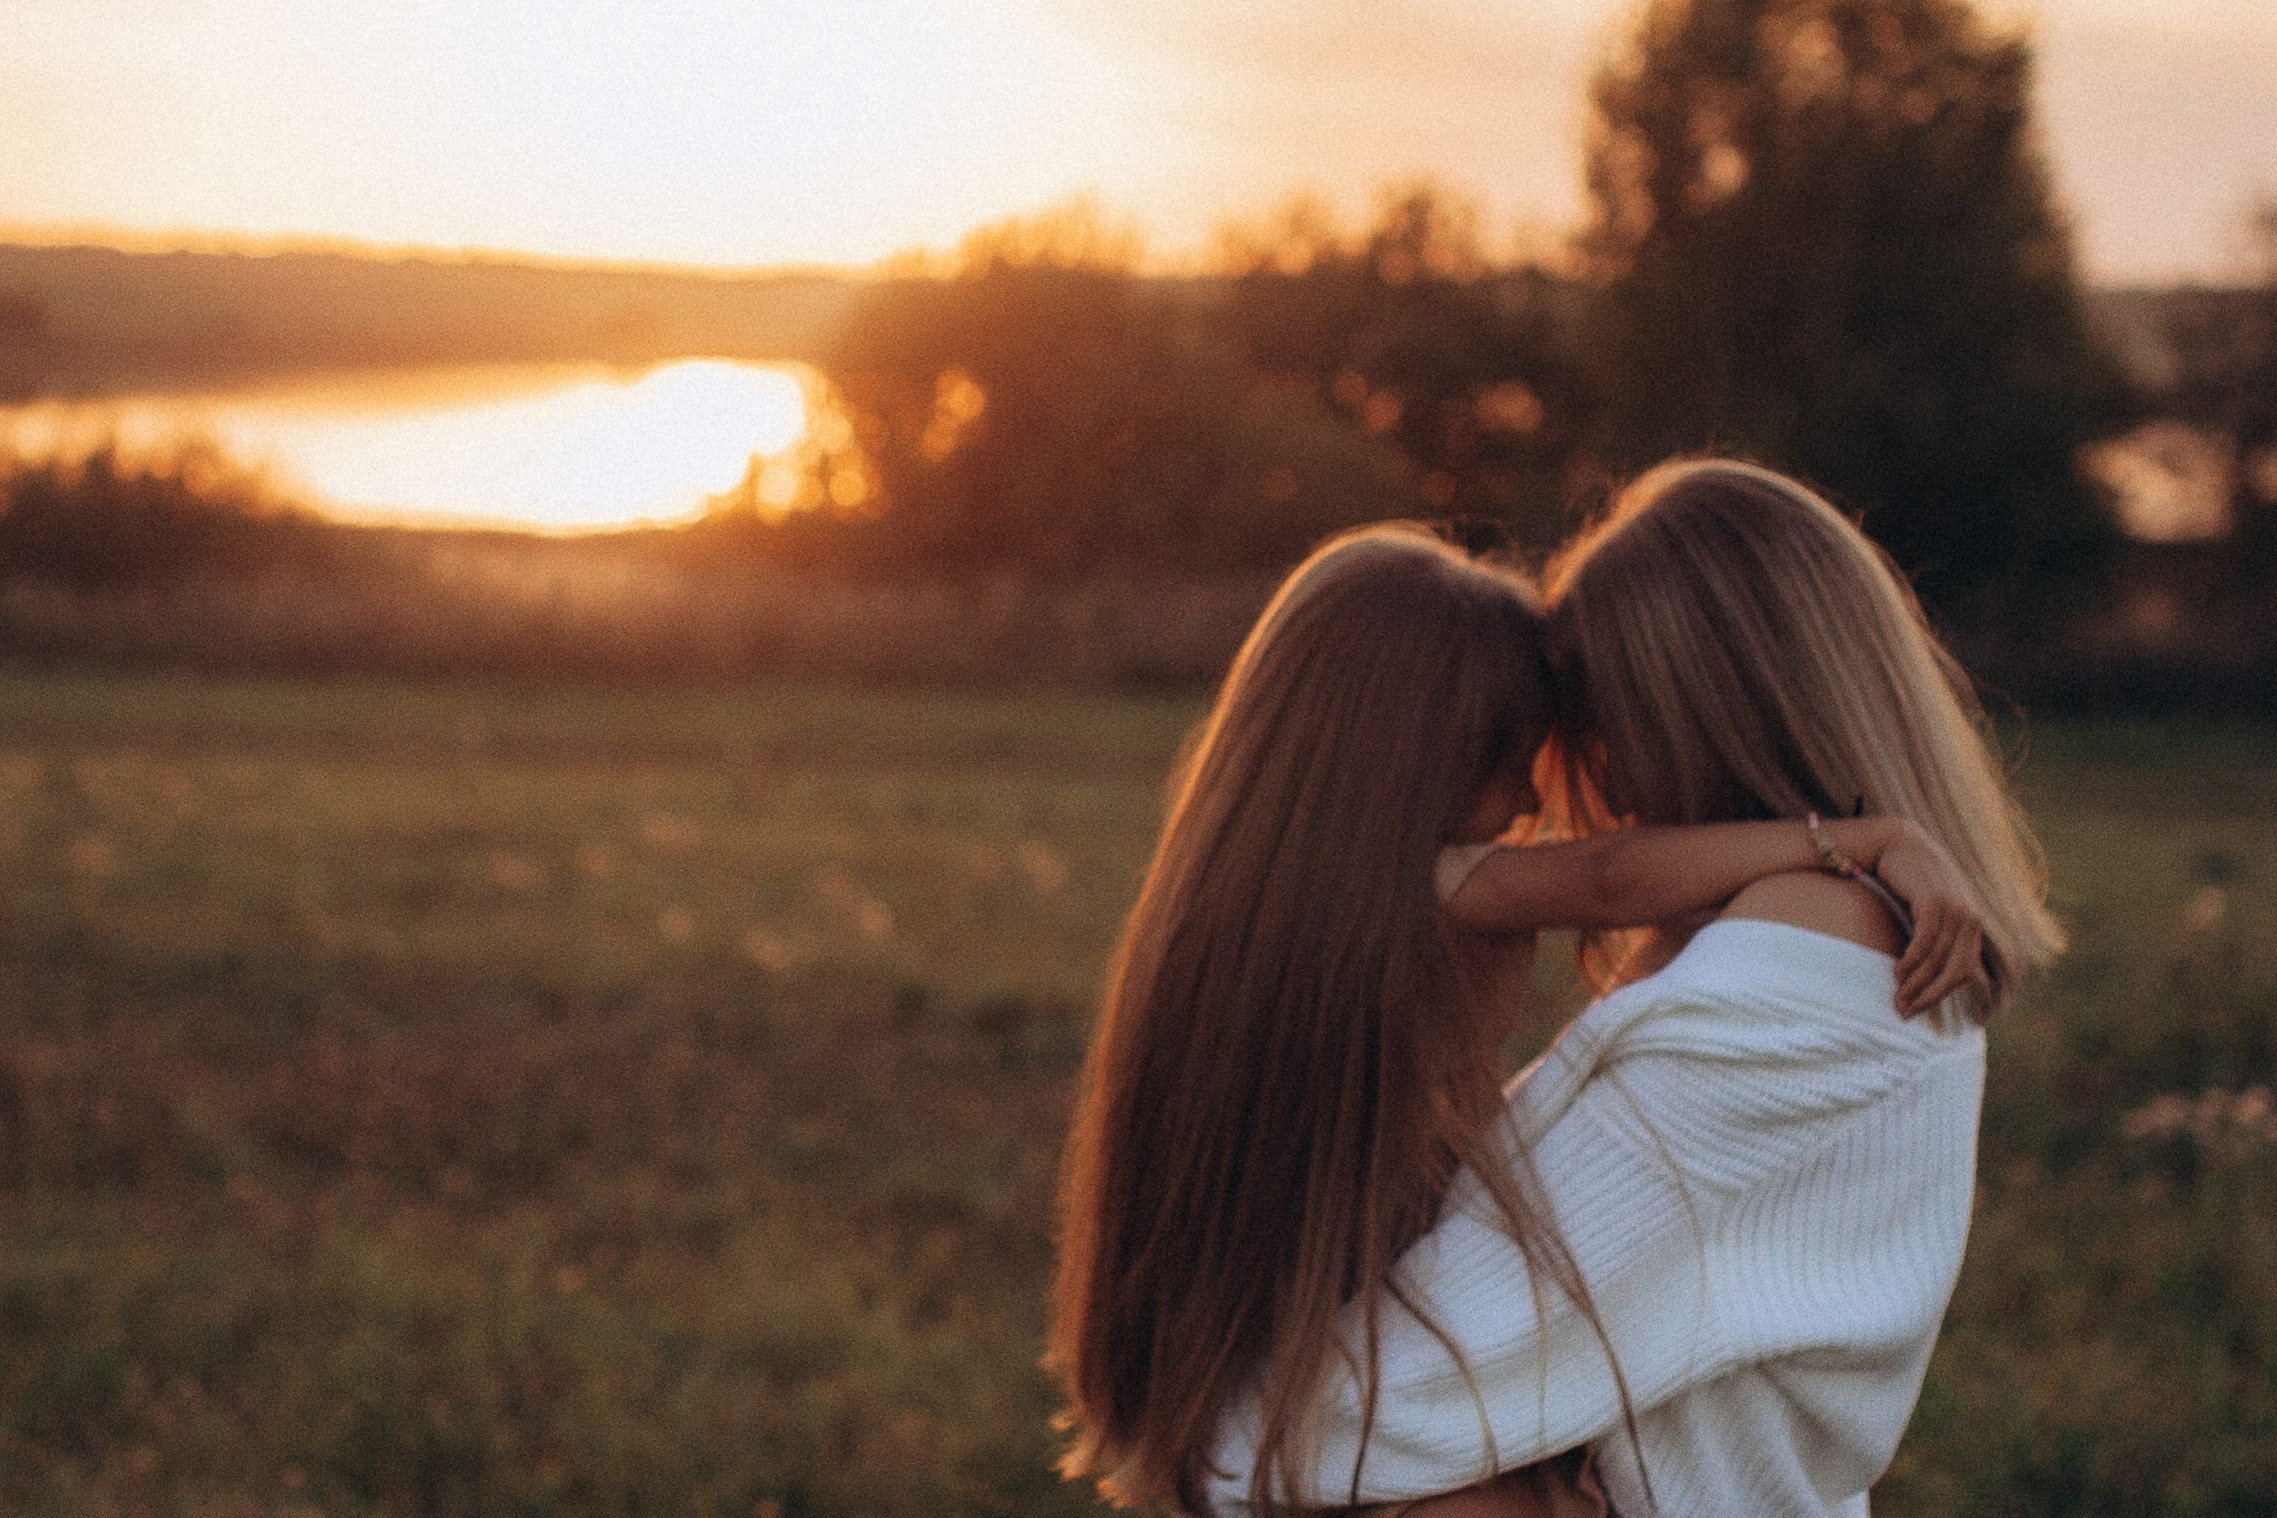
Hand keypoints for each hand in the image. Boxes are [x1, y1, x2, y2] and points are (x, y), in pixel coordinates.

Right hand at [1870, 824, 1991, 1014]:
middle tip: (1903, 1010)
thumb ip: (1932, 938)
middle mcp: (1970, 919)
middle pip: (1956, 971)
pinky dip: (1912, 961)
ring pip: (1939, 959)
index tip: (1915, 1011)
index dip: (1941, 995)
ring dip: (1916, 983)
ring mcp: (1956, 909)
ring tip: (1896, 998)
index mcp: (1971, 926)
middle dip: (1929, 995)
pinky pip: (1926, 940)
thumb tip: (1922, 975)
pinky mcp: (1936, 901)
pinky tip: (1898, 973)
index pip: (1965, 972)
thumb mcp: (1925, 913)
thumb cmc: (1906, 882)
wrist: (1896, 843)